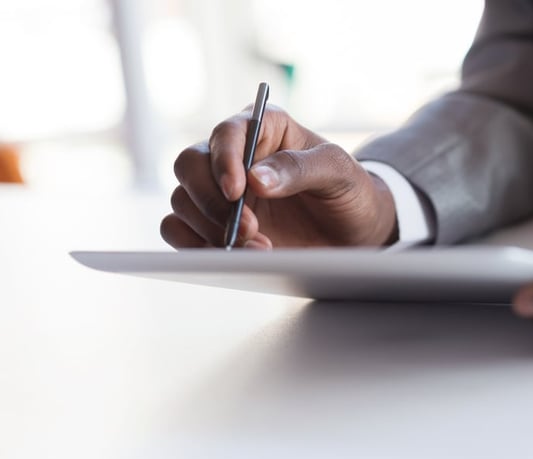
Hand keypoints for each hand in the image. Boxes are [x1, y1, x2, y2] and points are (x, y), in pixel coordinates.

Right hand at [161, 105, 396, 248]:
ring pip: (182, 200)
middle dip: (213, 201)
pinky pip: (178, 231)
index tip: (237, 191)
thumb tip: (256, 178)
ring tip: (258, 247)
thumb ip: (300, 168)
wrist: (354, 232)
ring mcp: (220, 193)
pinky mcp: (214, 226)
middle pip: (190, 165)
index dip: (224, 160)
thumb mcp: (338, 172)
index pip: (227, 132)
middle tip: (249, 228)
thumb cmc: (348, 191)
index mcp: (263, 129)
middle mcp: (233, 158)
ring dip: (210, 228)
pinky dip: (196, 245)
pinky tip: (233, 256)